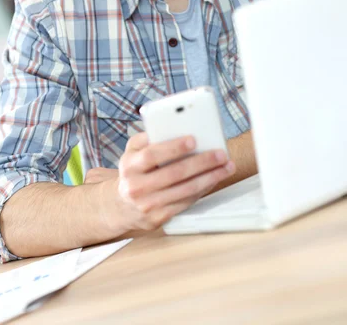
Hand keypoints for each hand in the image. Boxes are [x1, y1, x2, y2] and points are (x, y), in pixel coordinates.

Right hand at [109, 132, 234, 232]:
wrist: (121, 206)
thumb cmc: (133, 171)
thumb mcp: (132, 152)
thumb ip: (148, 138)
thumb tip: (175, 127)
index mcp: (129, 165)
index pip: (152, 154)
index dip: (173, 147)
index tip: (193, 139)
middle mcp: (136, 187)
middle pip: (173, 174)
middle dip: (201, 163)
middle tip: (220, 154)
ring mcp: (147, 205)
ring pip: (184, 191)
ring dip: (209, 178)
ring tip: (225, 167)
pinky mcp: (158, 219)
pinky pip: (185, 203)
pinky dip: (202, 190)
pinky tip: (213, 180)